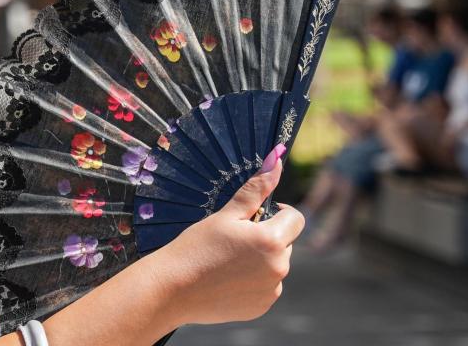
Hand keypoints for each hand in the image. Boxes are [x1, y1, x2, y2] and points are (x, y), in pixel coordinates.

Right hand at [149, 150, 303, 326]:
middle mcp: (279, 268)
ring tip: (227, 260)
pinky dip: (252, 281)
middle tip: (234, 239)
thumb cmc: (196, 246)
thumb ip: (255, 189)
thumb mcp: (225, 214)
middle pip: (285, 242)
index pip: (295, 218)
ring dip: (261, 259)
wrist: (172, 289)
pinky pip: (266, 287)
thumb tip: (275, 160)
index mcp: (272, 240)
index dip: (277, 212)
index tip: (254, 215)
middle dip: (267, 237)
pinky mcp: (261, 307)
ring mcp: (271, 291)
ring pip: (275, 265)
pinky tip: (227, 279)